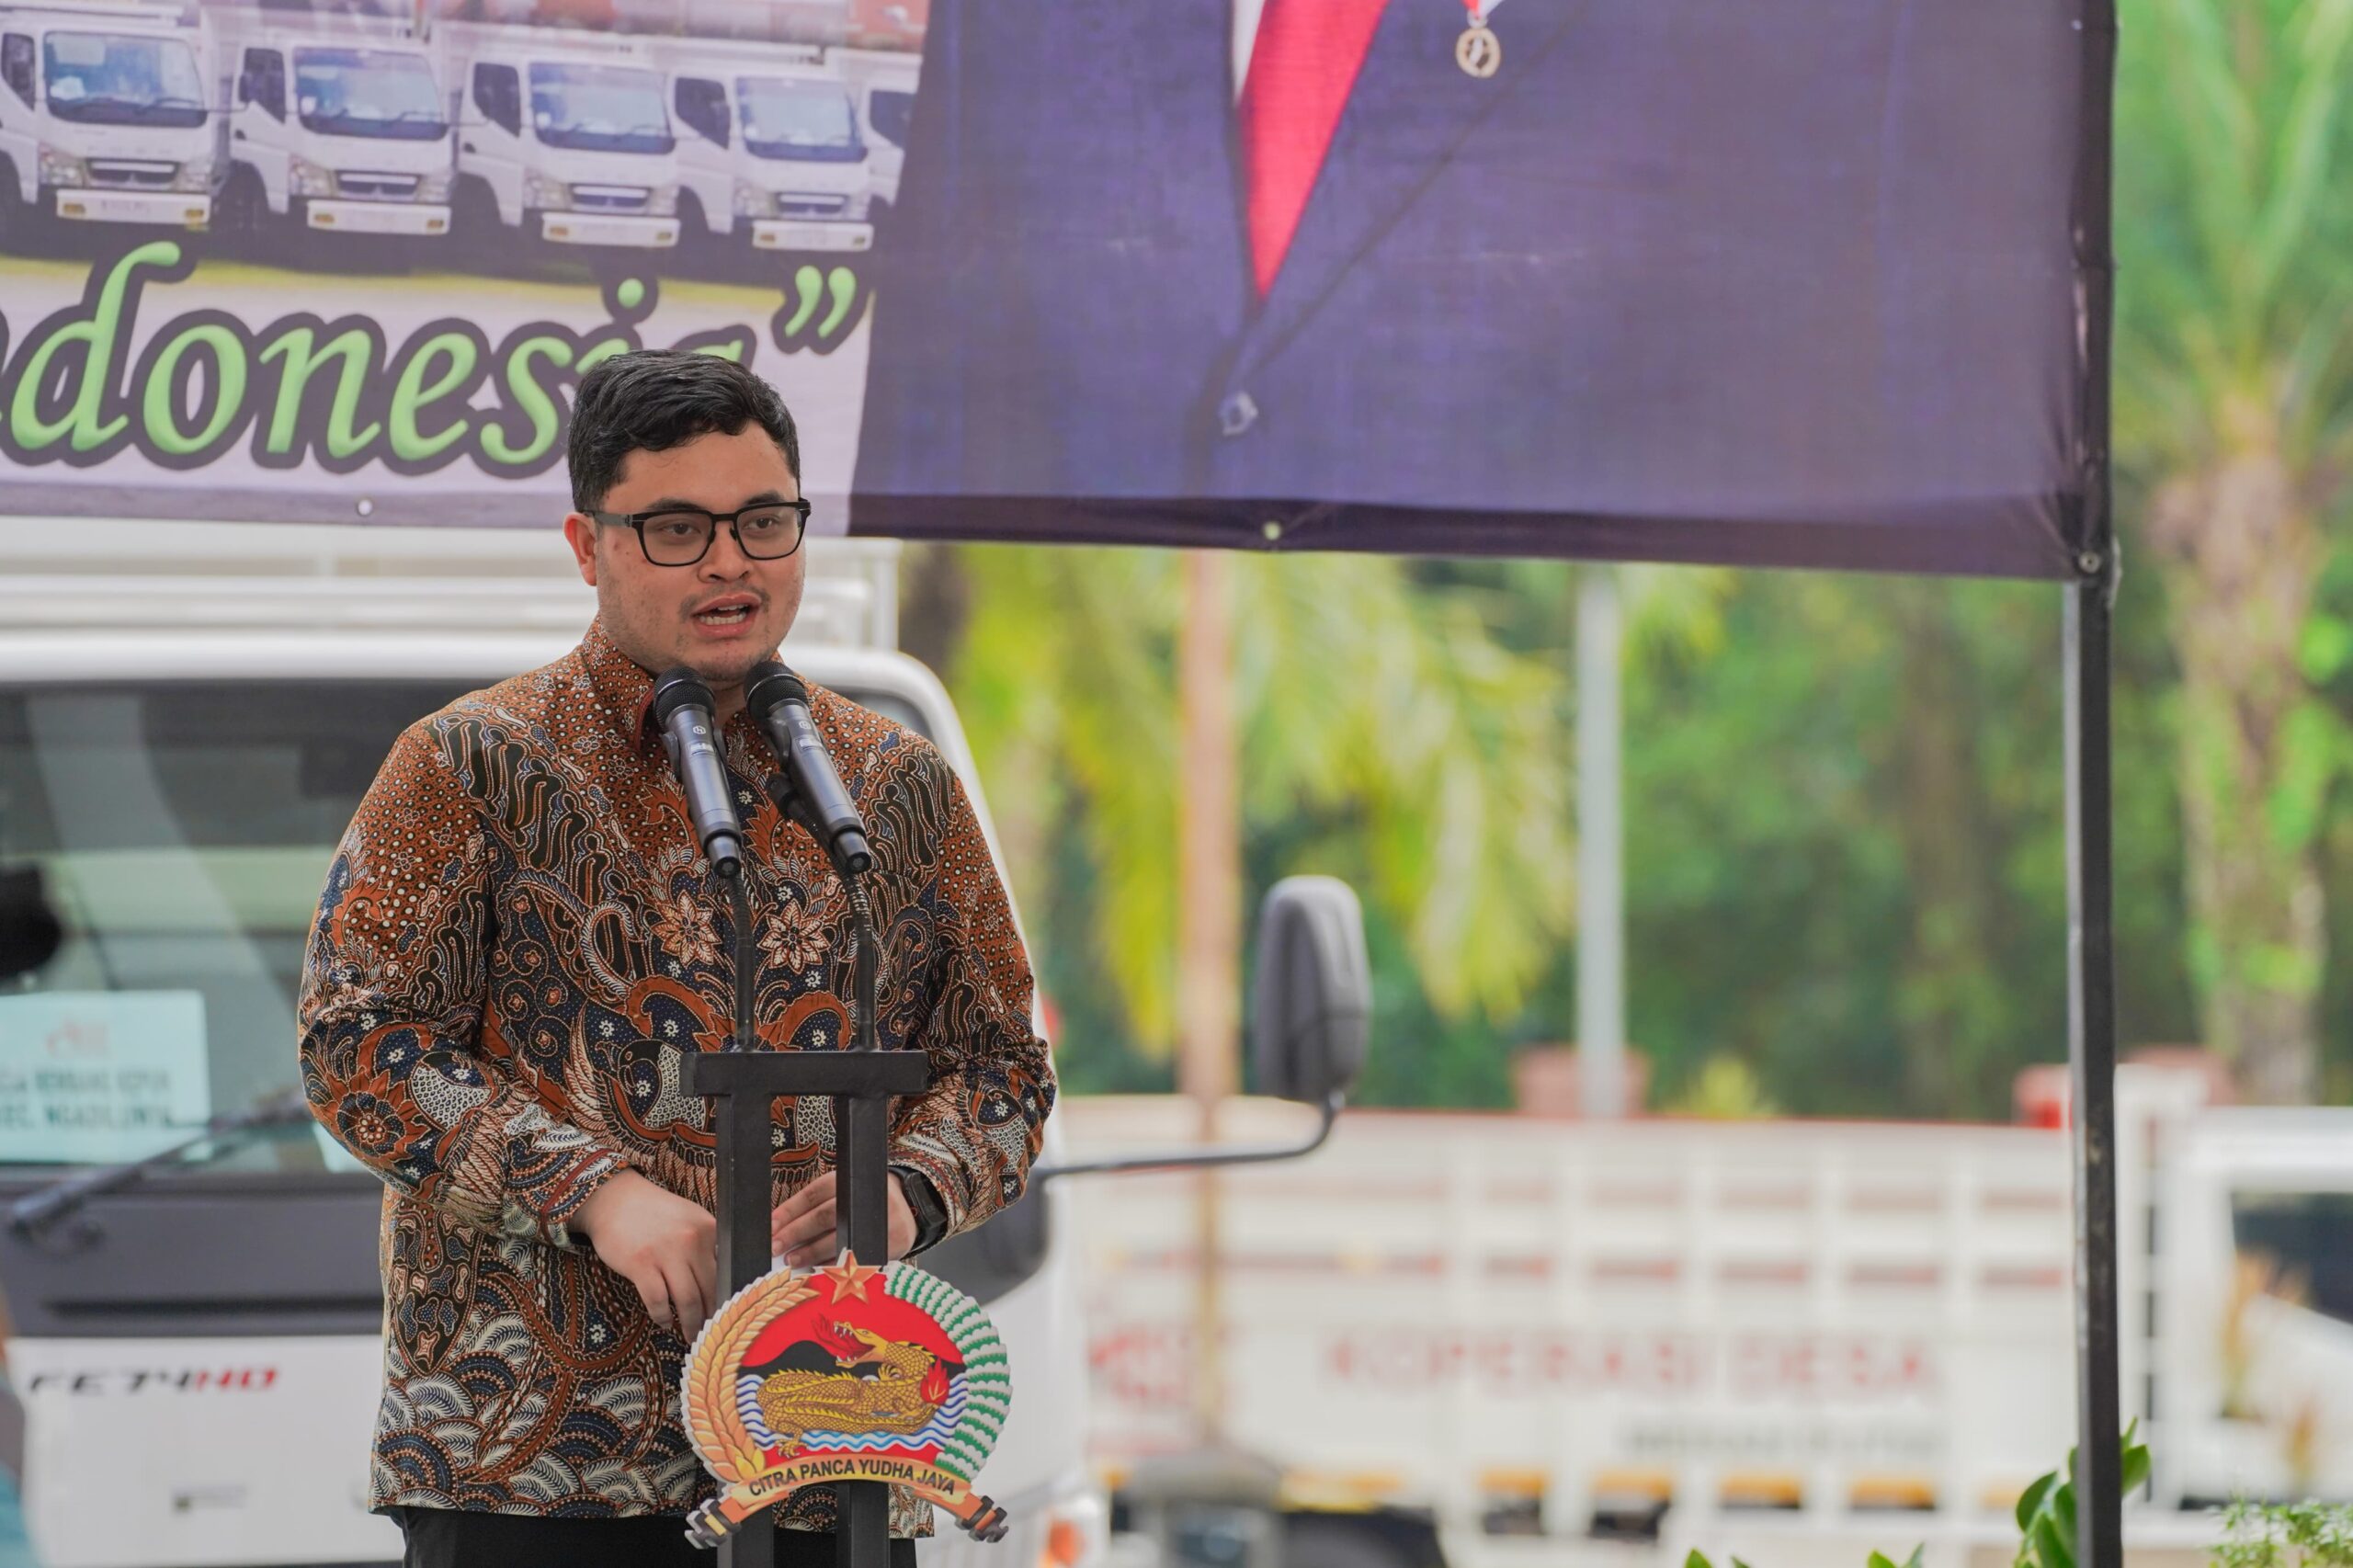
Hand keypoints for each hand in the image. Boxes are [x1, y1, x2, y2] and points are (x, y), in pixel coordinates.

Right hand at [575, 1170, 717, 1340]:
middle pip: (710, 1289)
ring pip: (687, 1300)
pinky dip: (662, 1317)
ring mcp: (665, 1253)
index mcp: (708, 1229)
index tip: (727, 1314)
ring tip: (691, 1336)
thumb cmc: (654, 1213)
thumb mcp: (689, 1219)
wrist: (614, 1199)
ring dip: (690, 1324)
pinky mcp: (640, 1264)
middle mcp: (691, 1241)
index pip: (726, 1271)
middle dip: (711, 1316)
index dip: (727, 1297)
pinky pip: (657, 1301)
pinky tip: (664, 1322)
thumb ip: (707, 1244)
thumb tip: (722, 1282)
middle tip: (711, 1332)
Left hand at [769, 1171, 915, 1267]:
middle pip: (824, 1216)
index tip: (771, 1225)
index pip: (814, 1194)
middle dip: (796, 1232)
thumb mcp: (844, 1192)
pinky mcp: (890, 1243)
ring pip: (838, 1239)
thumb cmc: (864, 1202)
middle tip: (776, 1245)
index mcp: (851, 1180)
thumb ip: (816, 1206)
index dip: (790, 1210)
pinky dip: (834, 1265)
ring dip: (811, 1252)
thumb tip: (779, 1228)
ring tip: (793, 1260)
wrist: (909, 1207)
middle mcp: (866, 1198)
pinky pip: (856, 1258)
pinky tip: (818, 1269)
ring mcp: (880, 1221)